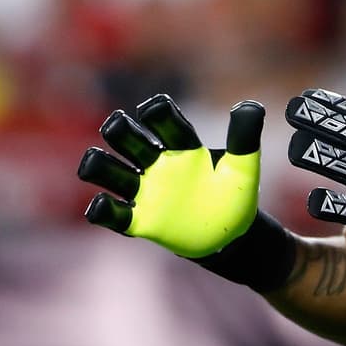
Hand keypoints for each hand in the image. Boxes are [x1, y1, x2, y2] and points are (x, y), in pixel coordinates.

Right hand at [77, 95, 264, 257]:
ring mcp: (147, 192)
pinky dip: (102, 210)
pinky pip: (113, 214)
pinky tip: (101, 204)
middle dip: (119, 130)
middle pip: (128, 139)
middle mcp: (159, 165)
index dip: (154, 112)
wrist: (232, 240)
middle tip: (119, 129)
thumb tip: (250, 105)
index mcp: (183, 148)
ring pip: (110, 171)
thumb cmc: (235, 198)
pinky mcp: (141, 221)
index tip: (151, 110)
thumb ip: (245, 138)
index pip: (162, 121)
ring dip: (98, 164)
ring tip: (94, 163)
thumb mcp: (244, 169)